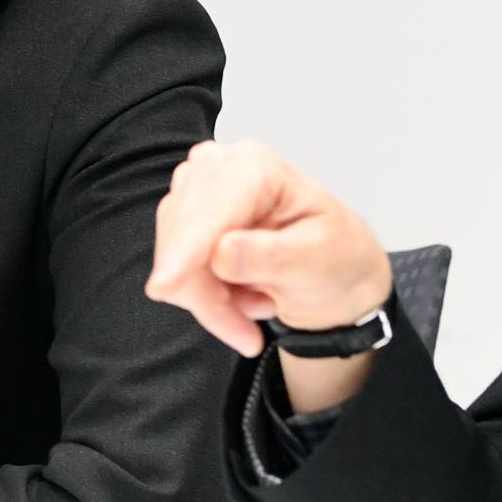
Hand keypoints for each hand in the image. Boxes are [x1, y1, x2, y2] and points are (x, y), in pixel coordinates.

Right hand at [147, 140, 393, 356]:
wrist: (335, 271)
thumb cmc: (334, 255)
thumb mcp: (319, 259)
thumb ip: (272, 256)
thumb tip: (221, 253)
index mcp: (256, 167)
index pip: (210, 208)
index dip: (186, 248)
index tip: (167, 285)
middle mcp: (217, 170)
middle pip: (183, 239)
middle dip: (209, 296)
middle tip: (248, 334)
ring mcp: (196, 194)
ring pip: (173, 262)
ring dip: (211, 301)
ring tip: (258, 303)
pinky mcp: (184, 221)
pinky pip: (174, 272)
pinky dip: (206, 297)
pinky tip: (241, 295)